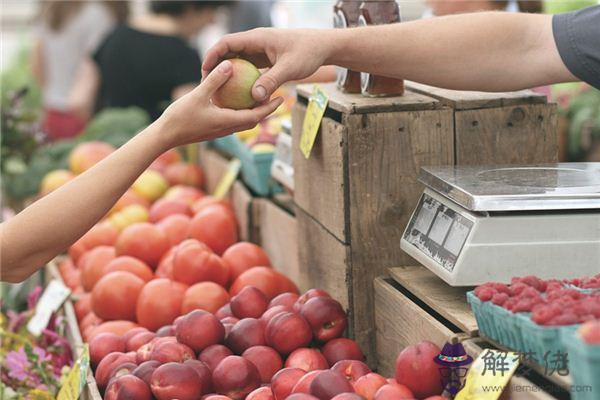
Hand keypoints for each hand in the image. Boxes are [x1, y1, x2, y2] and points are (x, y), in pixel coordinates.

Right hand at [156, 60, 283, 147]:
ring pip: (243, 121)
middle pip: (253, 120)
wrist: (165, 136)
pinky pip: (232, 120)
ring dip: (254, 111)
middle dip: (266, 110)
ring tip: (259, 97)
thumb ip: (214, 80)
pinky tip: (235, 100)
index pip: (256, 116)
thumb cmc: (180, 117)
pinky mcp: (213, 129)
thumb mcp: (198, 95)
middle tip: (276, 96)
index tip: (281, 98)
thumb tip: (229, 64)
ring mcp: (220, 130)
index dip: (270, 107)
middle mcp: (227, 128)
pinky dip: (239, 111)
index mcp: (227, 122)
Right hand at [202, 28, 331, 101]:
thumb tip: (254, 97)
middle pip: (228, 51)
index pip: (227, 43)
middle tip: (206, 84)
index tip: (204, 70)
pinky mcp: (265, 59)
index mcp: (257, 38)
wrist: (323, 47)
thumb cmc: (308, 53)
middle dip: (215, 66)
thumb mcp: (289, 68)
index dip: (212, 55)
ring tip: (218, 90)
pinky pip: (248, 68)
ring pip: (237, 60)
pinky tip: (237, 95)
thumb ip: (271, 81)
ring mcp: (260, 50)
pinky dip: (241, 78)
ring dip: (227, 73)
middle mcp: (256, 42)